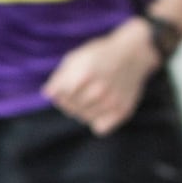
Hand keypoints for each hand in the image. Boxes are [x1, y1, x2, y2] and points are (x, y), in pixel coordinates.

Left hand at [43, 18, 162, 136]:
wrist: (133, 53)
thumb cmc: (100, 54)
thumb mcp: (76, 58)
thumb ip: (59, 77)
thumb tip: (48, 94)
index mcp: (83, 76)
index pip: (59, 98)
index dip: (60, 92)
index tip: (66, 87)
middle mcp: (98, 91)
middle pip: (70, 110)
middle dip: (70, 102)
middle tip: (81, 90)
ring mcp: (112, 103)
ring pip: (84, 119)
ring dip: (84, 111)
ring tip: (92, 96)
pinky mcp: (122, 112)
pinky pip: (99, 129)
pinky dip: (98, 121)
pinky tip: (101, 107)